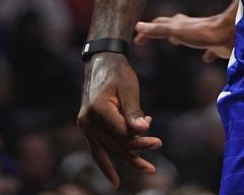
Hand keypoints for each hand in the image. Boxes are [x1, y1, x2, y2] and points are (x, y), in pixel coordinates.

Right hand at [78, 54, 160, 187]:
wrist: (103, 62)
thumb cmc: (119, 72)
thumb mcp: (129, 88)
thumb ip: (134, 111)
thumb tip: (144, 130)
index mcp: (97, 110)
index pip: (121, 135)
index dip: (140, 141)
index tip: (157, 140)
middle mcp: (87, 121)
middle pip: (116, 144)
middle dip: (138, 149)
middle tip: (158, 145)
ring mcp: (85, 126)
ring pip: (109, 150)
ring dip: (128, 160)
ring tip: (149, 169)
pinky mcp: (88, 128)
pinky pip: (98, 150)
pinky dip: (107, 164)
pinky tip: (115, 180)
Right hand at [134, 9, 235, 61]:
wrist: (230, 34)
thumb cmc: (202, 32)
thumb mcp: (176, 30)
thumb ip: (158, 29)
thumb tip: (138, 25)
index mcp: (180, 24)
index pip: (161, 23)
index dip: (148, 29)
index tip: (138, 38)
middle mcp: (191, 27)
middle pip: (174, 26)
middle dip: (163, 29)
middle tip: (153, 34)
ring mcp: (204, 35)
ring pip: (190, 34)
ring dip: (181, 37)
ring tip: (175, 41)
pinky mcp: (216, 44)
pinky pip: (209, 48)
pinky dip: (205, 52)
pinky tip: (205, 58)